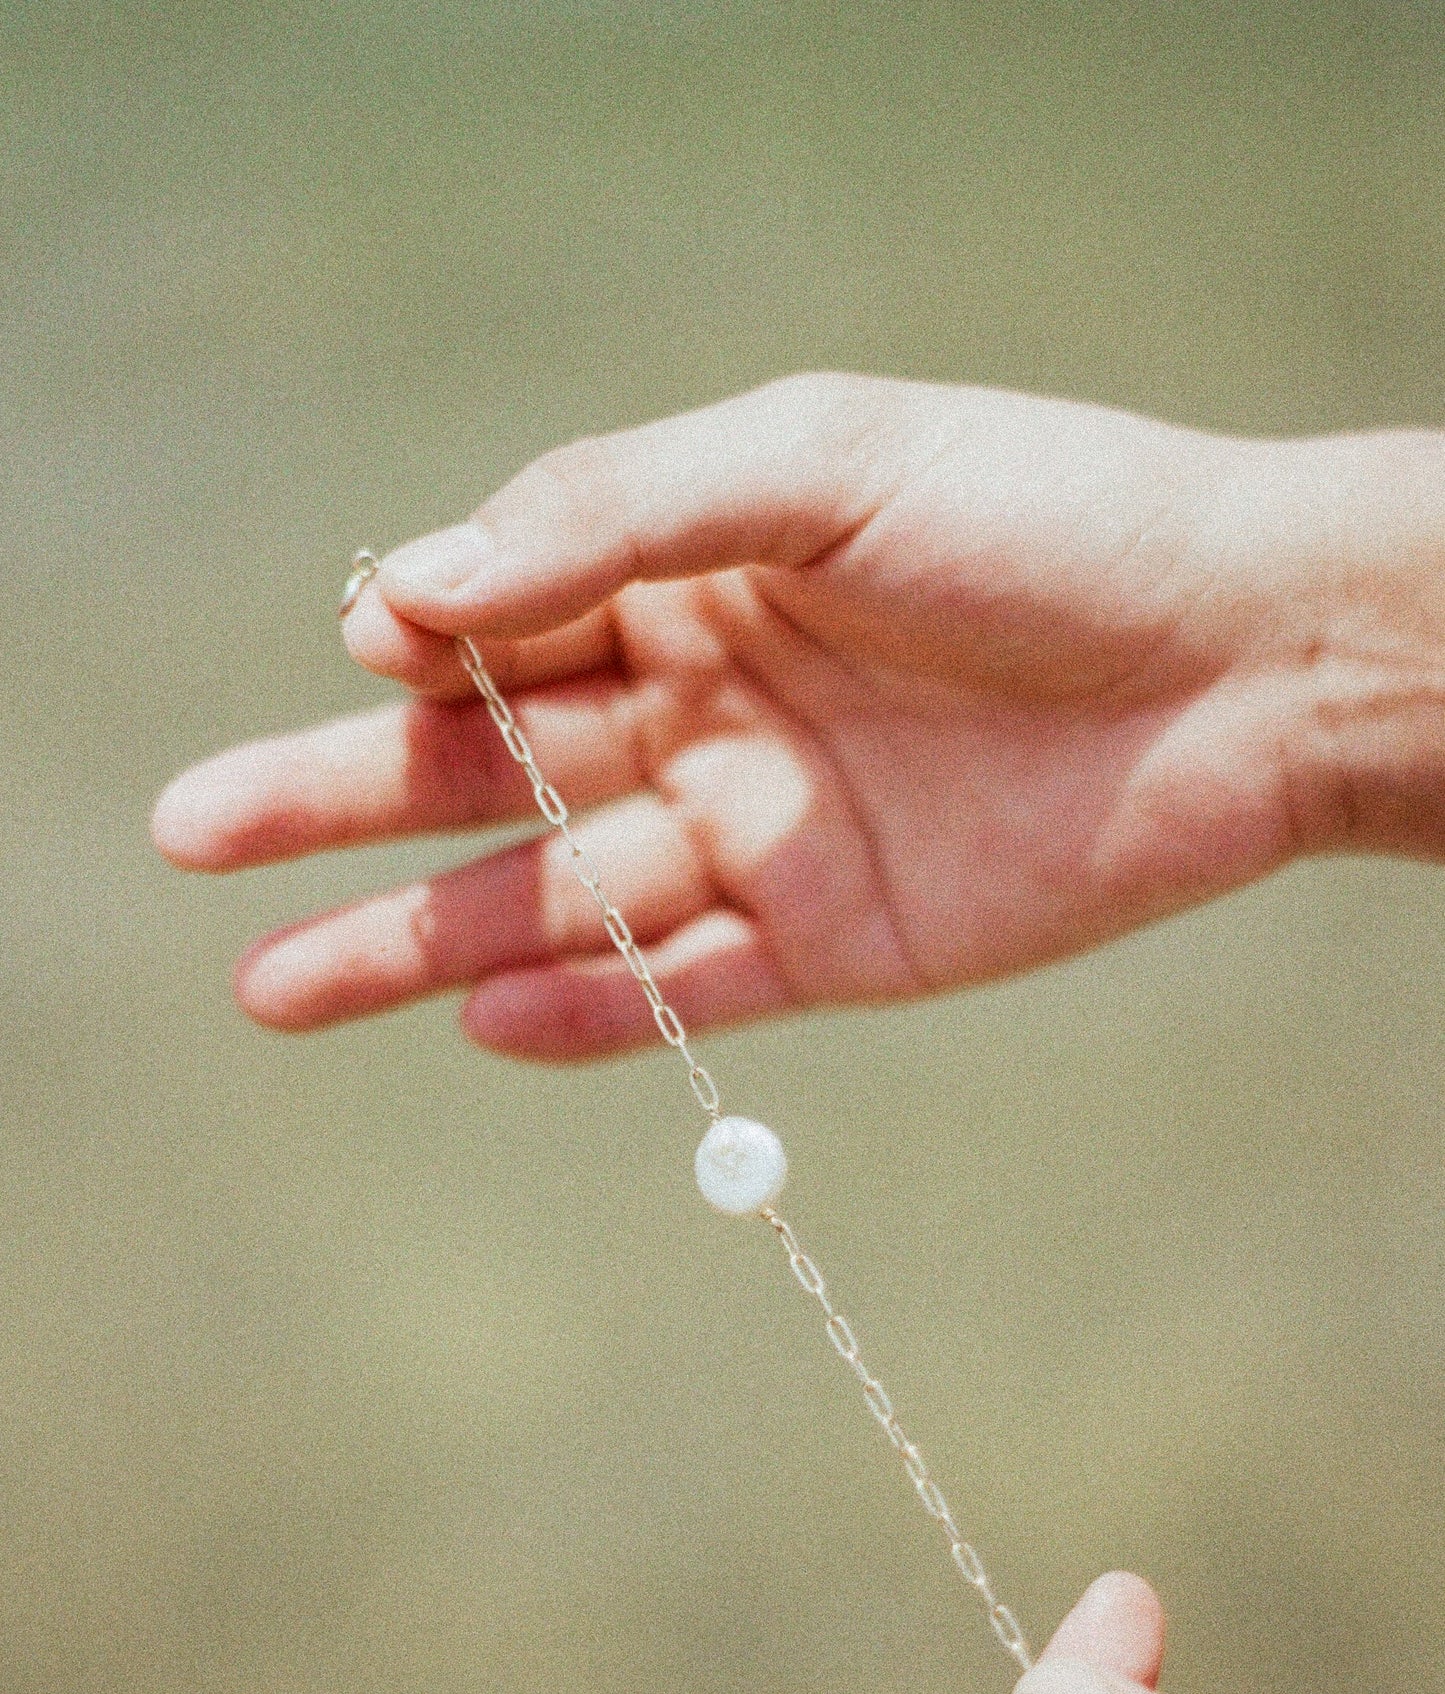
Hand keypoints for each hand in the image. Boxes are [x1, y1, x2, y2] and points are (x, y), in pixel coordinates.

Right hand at [152, 375, 1444, 1056]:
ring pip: (558, 899)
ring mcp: (762, 830)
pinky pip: (683, 988)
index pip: (503, 619)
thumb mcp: (816, 464)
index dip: (417, 645)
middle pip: (489, 771)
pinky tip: (485, 1018)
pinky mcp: (836, 941)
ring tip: (279, 983)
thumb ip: (607, 516)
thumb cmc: (1051, 521)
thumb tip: (404, 591)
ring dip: (421, 939)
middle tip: (193, 840)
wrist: (1254, 661)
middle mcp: (706, 706)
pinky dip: (587, 1013)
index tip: (368, 651)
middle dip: (339, 807)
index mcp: (693, 572)